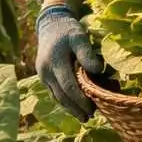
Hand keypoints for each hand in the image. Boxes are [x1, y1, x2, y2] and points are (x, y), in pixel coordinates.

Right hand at [35, 6, 104, 121]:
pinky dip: (64, 101)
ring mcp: (42, 75)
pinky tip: (73, 107)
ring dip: (70, 108)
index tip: (93, 108)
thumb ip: (87, 53)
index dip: (81, 100)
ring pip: (56, 96)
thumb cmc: (68, 30)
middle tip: (90, 117)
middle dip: (76, 108)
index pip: (68, 87)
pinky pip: (54, 92)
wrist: (50, 24)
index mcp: (55, 62)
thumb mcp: (79, 37)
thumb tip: (98, 69)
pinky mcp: (43, 76)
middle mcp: (46, 71)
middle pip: (62, 96)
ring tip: (83, 116)